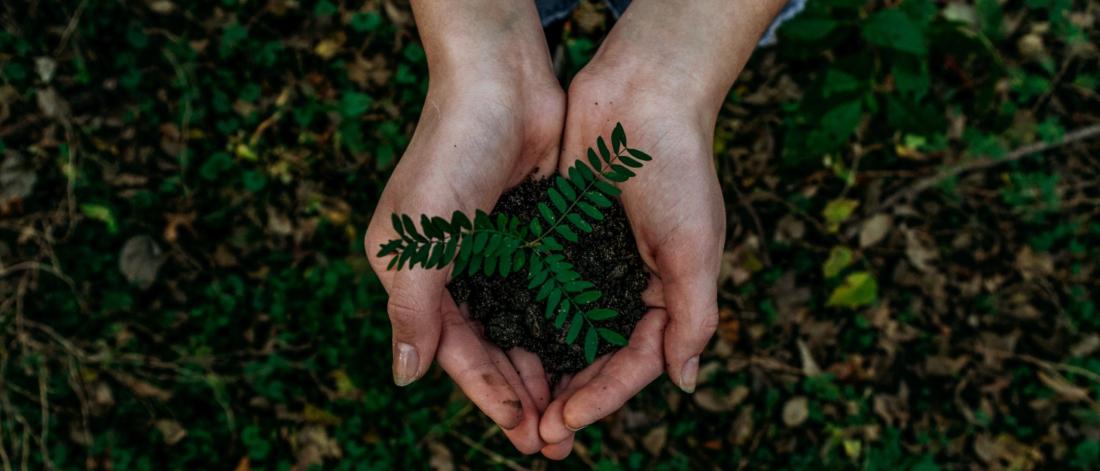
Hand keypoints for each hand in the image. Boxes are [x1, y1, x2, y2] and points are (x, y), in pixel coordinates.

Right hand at [364, 1, 564, 450]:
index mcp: (415, 275)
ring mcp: (495, 253)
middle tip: (555, 440)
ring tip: (574, 411)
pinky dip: (563, 326)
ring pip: (522, 328)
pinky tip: (587, 355)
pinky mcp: (532, 235)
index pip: (453, 350)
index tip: (523, 430)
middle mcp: (454, 270)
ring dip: (545, 370)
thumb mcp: (419, 238)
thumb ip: (412, 309)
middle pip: (490, 348)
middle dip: (520, 395)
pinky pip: (548, 294)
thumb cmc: (450, 154)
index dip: (487, 393)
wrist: (500, 81)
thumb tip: (404, 377)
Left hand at [536, 66, 725, 456]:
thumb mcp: (695, 248)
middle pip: (594, 358)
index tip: (563, 424)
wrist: (642, 94)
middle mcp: (626, 286)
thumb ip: (693, 316)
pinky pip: (538, 290)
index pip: (633, 363)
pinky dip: (522, 320)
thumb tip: (684, 383)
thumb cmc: (678, 169)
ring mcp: (590, 264)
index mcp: (666, 295)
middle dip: (567, 399)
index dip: (601, 398)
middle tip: (534, 437)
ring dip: (540, 371)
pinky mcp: (558, 238)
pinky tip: (497, 346)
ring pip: (561, 332)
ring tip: (513, 408)